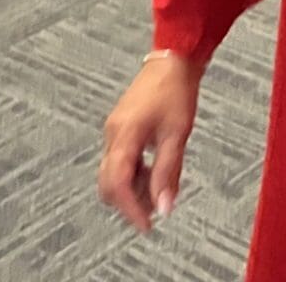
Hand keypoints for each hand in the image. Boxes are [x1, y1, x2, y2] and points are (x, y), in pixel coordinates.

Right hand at [98, 55, 201, 232]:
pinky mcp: (121, 126)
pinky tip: (153, 172)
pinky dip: (133, 172)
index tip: (147, 226)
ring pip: (113, 173)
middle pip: (108, 183)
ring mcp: (115, 129)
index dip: (130, 210)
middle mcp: (113, 134)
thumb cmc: (175, 89)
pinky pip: (119, 159)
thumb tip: (165, 207)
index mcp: (124, 135)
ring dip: (131, 188)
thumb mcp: (177, 134)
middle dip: (128, 202)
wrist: (173, 59)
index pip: (117, 184)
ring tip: (158, 192)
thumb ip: (168, 172)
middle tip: (152, 213)